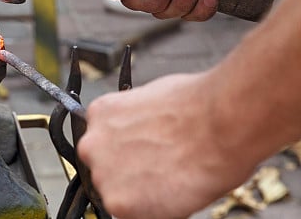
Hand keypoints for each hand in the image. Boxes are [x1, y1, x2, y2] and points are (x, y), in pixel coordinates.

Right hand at [77, 73, 256, 218]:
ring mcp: (97, 143)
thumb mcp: (181, 200)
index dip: (138, 185)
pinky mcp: (99, 112)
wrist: (221, 122)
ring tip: (152, 130)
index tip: (149, 176)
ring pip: (101, 140)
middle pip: (106, 168)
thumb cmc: (213, 161)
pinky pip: (103, 113)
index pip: (120, 197)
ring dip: (119, 135)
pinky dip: (120, 111)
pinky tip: (147, 113)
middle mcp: (103, 178)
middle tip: (154, 151)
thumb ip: (152, 197)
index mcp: (122, 206)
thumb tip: (150, 188)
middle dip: (126, 160)